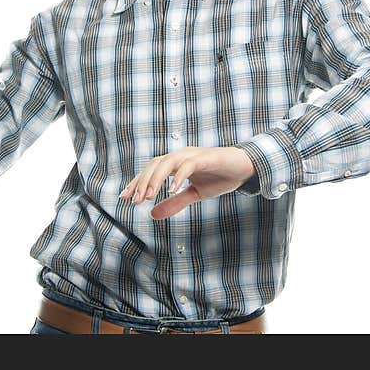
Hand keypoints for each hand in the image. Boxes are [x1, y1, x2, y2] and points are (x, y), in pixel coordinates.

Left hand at [119, 147, 255, 219]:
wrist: (245, 168)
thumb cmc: (219, 177)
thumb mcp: (195, 194)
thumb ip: (175, 202)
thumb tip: (152, 215)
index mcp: (176, 163)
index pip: (151, 170)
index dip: (137, 182)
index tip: (124, 197)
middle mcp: (181, 155)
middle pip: (155, 164)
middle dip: (143, 182)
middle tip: (135, 201)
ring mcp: (193, 155)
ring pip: (168, 162)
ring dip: (156, 178)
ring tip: (148, 196)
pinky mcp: (206, 157)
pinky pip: (188, 165)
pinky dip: (179, 176)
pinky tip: (172, 189)